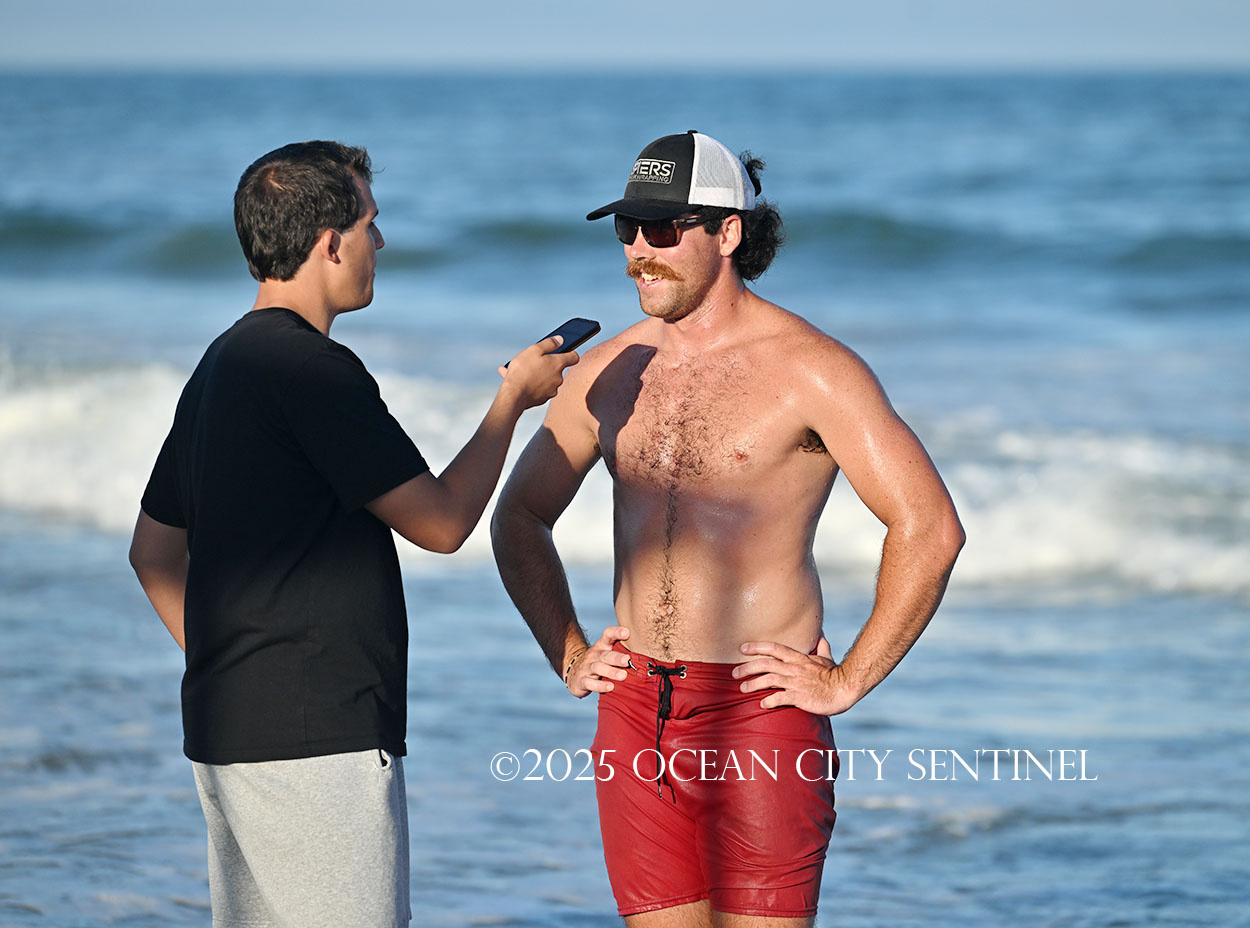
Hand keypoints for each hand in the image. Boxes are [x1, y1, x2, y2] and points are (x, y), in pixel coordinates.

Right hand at [498, 335, 578, 410]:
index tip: (565, 352)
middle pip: (557, 369)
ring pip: (547, 380)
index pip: (573, 357)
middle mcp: (558, 378)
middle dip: (547, 365)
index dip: (570, 353)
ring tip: (524, 373)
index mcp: (558, 364)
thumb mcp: (534, 350)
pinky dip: (534, 385)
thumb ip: (549, 344)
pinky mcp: (544, 398)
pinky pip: (541, 389)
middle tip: (533, 363)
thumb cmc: (522, 372)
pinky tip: (522, 382)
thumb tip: (559, 340)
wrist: (514, 395)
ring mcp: (552, 390)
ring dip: (539, 376)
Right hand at [566, 626, 630, 698]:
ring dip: (611, 672)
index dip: (616, 632)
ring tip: (623, 676)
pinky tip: (610, 687)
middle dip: (616, 657)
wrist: (574, 672)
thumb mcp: (607, 653)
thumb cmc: (599, 662)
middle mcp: (594, 655)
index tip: (627, 633)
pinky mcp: (582, 681)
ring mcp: (587, 667)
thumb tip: (646, 651)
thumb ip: (622, 650)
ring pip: (598, 668)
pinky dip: (600, 686)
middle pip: (605, 654)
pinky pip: (590, 683)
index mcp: (602, 646)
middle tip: (627, 660)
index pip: (608, 635)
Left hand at [733, 637, 859, 715]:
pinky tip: (762, 704)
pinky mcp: (800, 697)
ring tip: (742, 688)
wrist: (845, 689)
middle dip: (747, 667)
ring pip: (769, 680)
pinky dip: (769, 701)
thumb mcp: (826, 657)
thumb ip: (821, 646)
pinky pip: (780, 698)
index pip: (774, 648)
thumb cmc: (835, 675)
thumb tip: (821, 634)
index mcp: (798, 658)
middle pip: (766, 664)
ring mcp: (796, 682)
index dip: (757, 647)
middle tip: (734, 672)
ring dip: (753, 684)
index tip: (742, 648)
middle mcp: (794, 668)